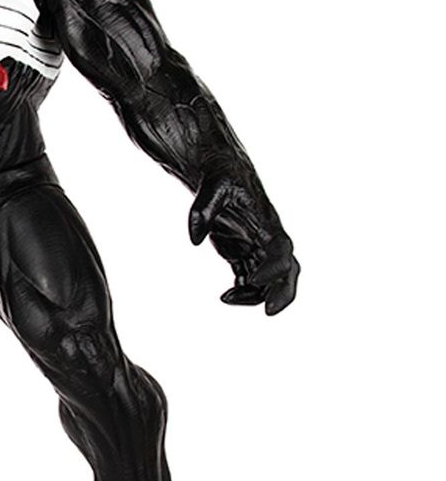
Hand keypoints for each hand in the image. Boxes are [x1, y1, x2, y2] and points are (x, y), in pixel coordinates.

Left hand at [188, 166, 299, 315]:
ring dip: (255, 294)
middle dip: (283, 291)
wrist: (216, 168)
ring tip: (227, 298)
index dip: (274, 267)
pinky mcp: (240, 251)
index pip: (280, 248)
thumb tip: (194, 239)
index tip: (254, 280)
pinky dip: (242, 291)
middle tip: (270, 312)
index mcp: (266, 219)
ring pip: (267, 279)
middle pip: (287, 269)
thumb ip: (203, 209)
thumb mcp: (213, 184)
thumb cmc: (220, 172)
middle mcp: (265, 235)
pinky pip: (248, 278)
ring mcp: (254, 245)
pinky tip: (225, 297)